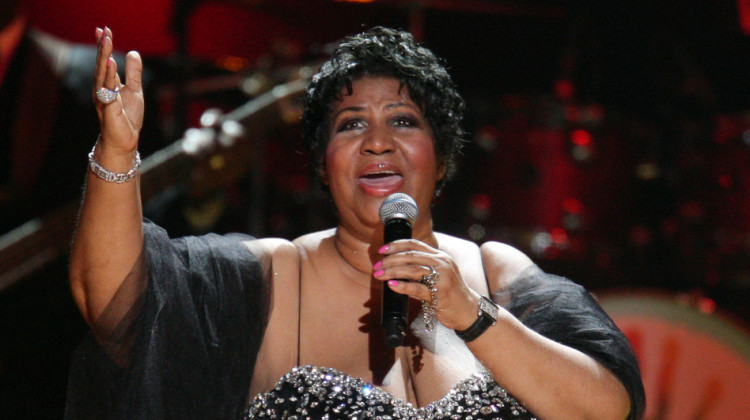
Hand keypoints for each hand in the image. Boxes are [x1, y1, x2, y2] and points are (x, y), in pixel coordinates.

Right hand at [93, 27, 142, 157]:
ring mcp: (104, 98)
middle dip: (102, 47)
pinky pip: (108, 89)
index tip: (103, 29)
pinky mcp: (109, 108)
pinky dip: (109, 76)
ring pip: (102, 74)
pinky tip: (111, 63)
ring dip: (104, 56)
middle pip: (102, 64)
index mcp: (107, 84)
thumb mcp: (134, 90)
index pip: (105, 61)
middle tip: (103, 30)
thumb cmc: (127, 118)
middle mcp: (102, 89)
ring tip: (106, 41)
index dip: (104, 46)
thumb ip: (134, 73)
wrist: (125, 141)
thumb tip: (133, 52)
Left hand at [372, 240, 479, 330]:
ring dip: (392, 271)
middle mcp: (442, 263)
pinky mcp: (440, 294)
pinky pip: (417, 288)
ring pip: (412, 270)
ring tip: (380, 275)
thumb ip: (423, 267)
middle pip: (410, 256)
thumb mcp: (440, 273)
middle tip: (377, 266)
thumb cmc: (450, 293)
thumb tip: (395, 265)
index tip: (382, 250)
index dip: (396, 245)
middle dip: (390, 260)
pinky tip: (391, 285)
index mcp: (440, 256)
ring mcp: (442, 278)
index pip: (414, 244)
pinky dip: (402, 286)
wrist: (469, 310)